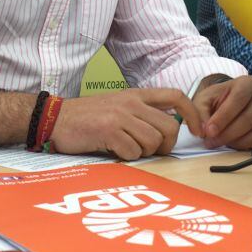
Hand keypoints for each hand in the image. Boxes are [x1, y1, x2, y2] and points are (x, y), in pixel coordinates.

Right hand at [54, 88, 199, 160]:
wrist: (55, 118)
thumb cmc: (87, 118)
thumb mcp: (117, 106)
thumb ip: (141, 114)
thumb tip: (167, 131)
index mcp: (136, 95)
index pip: (176, 96)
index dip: (192, 113)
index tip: (196, 130)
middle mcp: (131, 103)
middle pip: (169, 127)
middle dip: (165, 145)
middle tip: (150, 151)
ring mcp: (120, 116)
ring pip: (153, 141)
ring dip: (144, 152)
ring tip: (127, 149)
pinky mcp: (108, 131)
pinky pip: (133, 151)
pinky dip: (127, 157)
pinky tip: (114, 151)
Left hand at [193, 75, 251, 150]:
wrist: (229, 103)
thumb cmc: (217, 101)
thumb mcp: (204, 101)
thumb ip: (200, 113)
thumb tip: (203, 131)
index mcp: (247, 83)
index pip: (238, 99)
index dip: (223, 117)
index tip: (209, 131)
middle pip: (248, 118)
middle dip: (228, 134)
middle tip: (212, 142)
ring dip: (239, 143)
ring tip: (224, 145)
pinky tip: (237, 146)